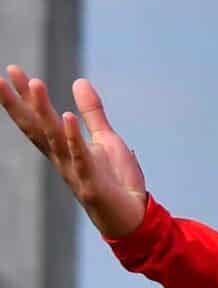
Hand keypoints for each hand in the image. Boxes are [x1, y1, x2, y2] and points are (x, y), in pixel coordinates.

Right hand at [1, 70, 148, 238]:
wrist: (135, 217)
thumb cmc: (117, 181)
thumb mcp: (106, 139)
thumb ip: (92, 112)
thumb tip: (79, 81)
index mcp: (63, 148)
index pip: (37, 119)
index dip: (24, 96)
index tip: (11, 70)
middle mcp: (62, 159)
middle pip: (36, 126)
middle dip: (20, 101)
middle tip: (8, 72)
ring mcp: (74, 171)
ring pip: (53, 138)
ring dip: (44, 111)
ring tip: (36, 83)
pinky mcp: (91, 184)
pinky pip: (81, 158)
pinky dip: (74, 138)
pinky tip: (68, 117)